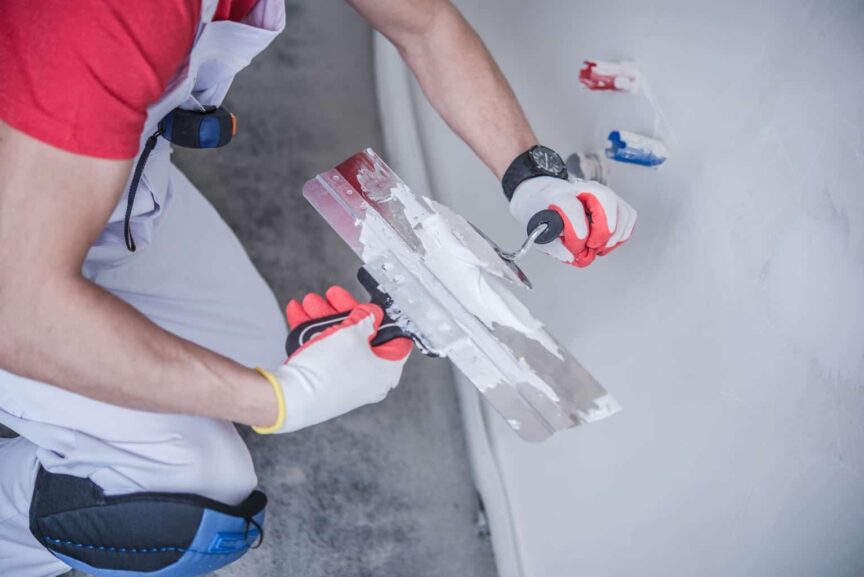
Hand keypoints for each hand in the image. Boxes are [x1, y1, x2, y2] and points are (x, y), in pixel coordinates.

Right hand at [253, 286, 410, 433]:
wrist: (291, 398)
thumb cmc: (328, 371)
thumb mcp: (352, 333)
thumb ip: (366, 318)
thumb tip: (373, 314)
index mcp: (387, 370)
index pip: (395, 339)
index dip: (383, 318)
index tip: (372, 305)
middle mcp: (370, 379)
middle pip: (362, 336)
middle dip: (342, 311)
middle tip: (332, 297)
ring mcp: (347, 381)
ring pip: (338, 341)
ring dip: (323, 318)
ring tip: (310, 301)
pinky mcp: (326, 382)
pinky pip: (323, 352)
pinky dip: (312, 332)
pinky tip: (299, 313)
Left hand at [509, 176, 636, 266]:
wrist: (542, 196)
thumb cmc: (541, 213)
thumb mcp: (538, 233)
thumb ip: (556, 247)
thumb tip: (577, 257)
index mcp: (558, 195)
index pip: (571, 207)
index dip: (576, 233)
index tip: (576, 247)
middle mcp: (582, 189)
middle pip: (606, 199)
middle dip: (603, 230)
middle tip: (592, 246)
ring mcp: (601, 194)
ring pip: (622, 210)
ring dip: (614, 236)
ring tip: (598, 247)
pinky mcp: (614, 202)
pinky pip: (629, 217)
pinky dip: (621, 235)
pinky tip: (605, 243)